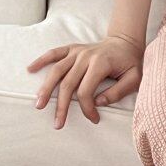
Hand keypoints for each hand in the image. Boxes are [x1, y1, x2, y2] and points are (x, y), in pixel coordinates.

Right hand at [27, 35, 143, 128]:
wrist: (126, 41)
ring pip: (57, 70)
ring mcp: (77, 51)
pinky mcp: (72, 48)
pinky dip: (41, 60)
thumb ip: (118, 92)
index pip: (86, 91)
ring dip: (46, 88)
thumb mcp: (134, 78)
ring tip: (39, 104)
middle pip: (68, 84)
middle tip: (57, 124)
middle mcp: (86, 56)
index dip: (88, 108)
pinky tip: (30, 69)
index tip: (94, 119)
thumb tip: (99, 102)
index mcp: (100, 63)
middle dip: (62, 106)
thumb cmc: (130, 62)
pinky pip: (54, 53)